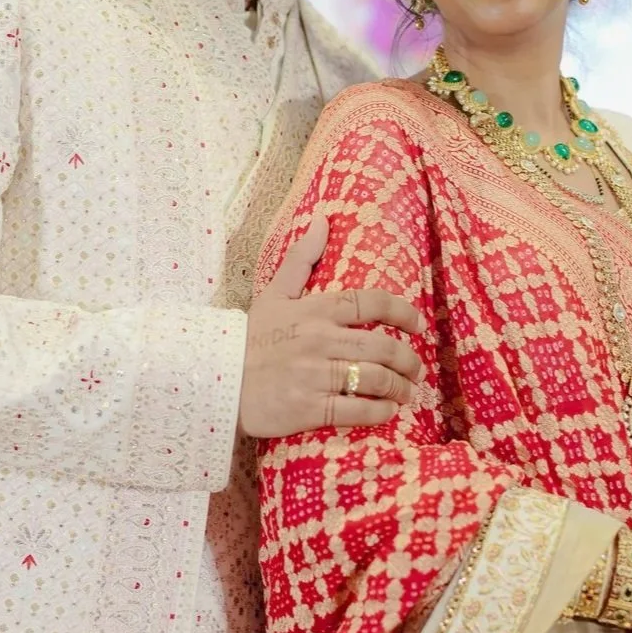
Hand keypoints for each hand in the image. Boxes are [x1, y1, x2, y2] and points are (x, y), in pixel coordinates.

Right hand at [239, 214, 425, 437]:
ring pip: (375, 379)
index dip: (403, 313)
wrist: (213, 380)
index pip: (371, 303)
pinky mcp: (308, 408)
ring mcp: (315, 375)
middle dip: (408, 360)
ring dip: (399, 387)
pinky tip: (387, 411)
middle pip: (383, 347)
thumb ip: (301, 260)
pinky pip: (356, 410)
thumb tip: (322, 220)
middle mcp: (319, 340)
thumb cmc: (249, 338)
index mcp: (315, 310)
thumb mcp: (273, 294)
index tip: (418, 324)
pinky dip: (380, 412)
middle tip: (415, 368)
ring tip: (405, 392)